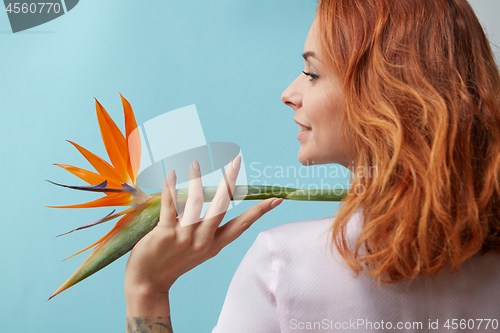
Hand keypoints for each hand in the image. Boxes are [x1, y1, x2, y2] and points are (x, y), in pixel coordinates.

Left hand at [124, 156, 282, 308]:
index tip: (276, 199)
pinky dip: (170, 187)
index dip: (259, 211)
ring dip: (196, 179)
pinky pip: (169, 205)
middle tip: (237, 160)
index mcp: (214, 244)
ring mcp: (184, 236)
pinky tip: (171, 173)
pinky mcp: (165, 233)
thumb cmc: (173, 261)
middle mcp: (203, 240)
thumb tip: (207, 199)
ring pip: (196, 202)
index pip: (242, 225)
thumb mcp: (196, 248)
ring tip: (196, 162)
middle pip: (221, 205)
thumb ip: (203, 227)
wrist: (148, 282)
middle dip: (230, 180)